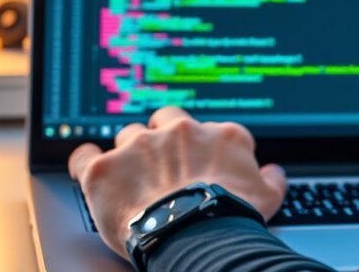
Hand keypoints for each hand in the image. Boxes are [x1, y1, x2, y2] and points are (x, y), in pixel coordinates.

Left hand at [67, 107, 286, 258]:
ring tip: (129, 180)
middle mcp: (180, 131)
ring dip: (129, 155)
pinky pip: (85, 156)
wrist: (198, 238)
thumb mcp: (267, 199)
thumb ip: (271, 180)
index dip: (200, 145)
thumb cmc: (233, 220)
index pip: (209, 128)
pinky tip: (89, 170)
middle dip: (161, 136)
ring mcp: (140, 146)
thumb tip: (274, 173)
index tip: (196, 161)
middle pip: (164, 119)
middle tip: (160, 163)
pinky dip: (86, 163)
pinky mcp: (105, 168)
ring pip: (127, 137)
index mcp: (219, 136)